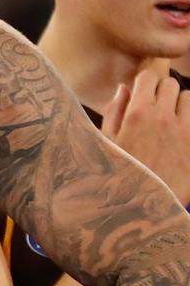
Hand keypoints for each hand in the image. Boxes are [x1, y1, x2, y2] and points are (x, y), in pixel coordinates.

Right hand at [101, 66, 189, 204]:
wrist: (141, 208)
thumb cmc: (117, 175)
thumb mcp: (105, 144)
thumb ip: (114, 112)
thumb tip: (124, 89)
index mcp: (138, 114)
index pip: (148, 77)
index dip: (143, 81)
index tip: (140, 91)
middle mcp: (165, 118)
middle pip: (170, 84)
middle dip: (161, 90)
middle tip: (154, 105)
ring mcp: (185, 132)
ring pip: (189, 99)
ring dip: (180, 104)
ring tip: (170, 118)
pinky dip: (189, 120)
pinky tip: (179, 133)